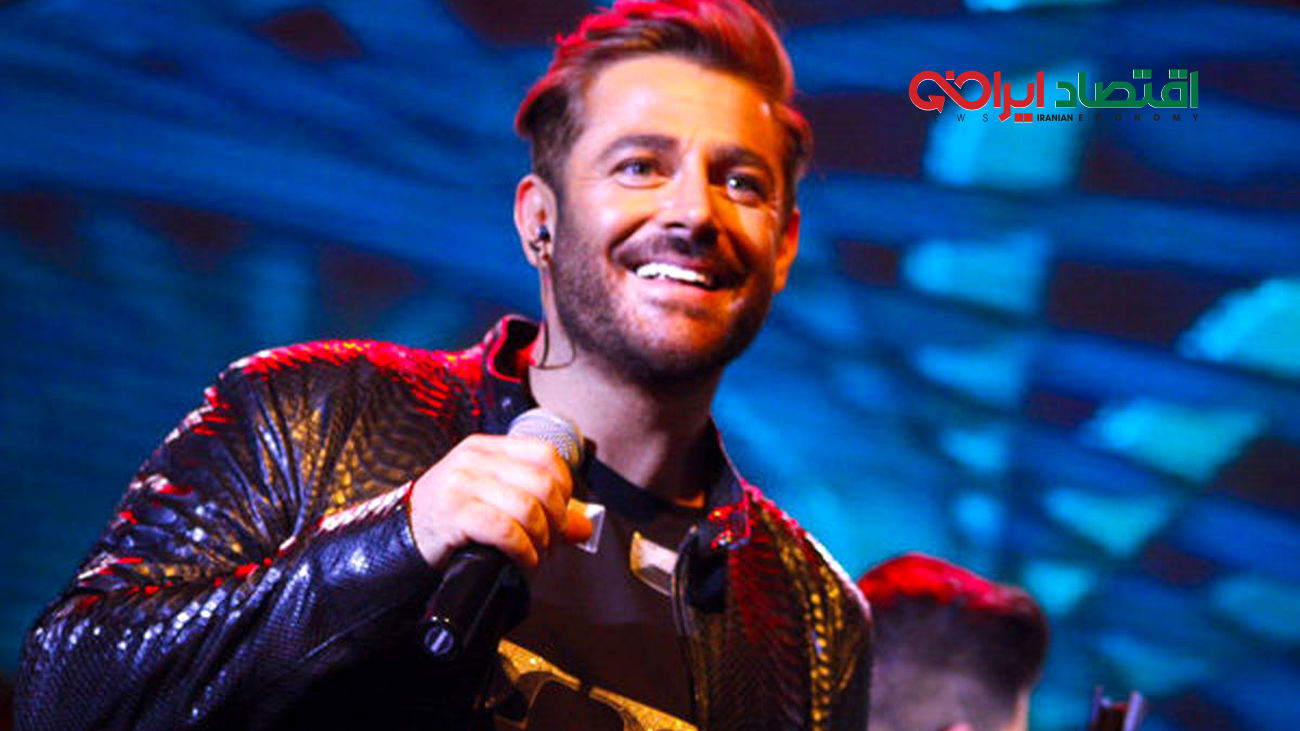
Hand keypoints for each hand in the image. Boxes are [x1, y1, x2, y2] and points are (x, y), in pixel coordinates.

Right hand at [408, 435, 592, 570]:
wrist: (403, 538)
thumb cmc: (451, 521)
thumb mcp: (495, 503)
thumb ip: (542, 510)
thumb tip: (585, 526)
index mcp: (487, 448)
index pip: (545, 455)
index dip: (565, 488)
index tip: (560, 516)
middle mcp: (474, 459)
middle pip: (542, 483)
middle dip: (556, 521)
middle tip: (550, 545)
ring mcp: (461, 483)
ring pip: (527, 507)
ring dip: (541, 541)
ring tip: (536, 557)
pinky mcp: (453, 512)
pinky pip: (505, 530)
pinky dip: (523, 552)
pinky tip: (523, 563)